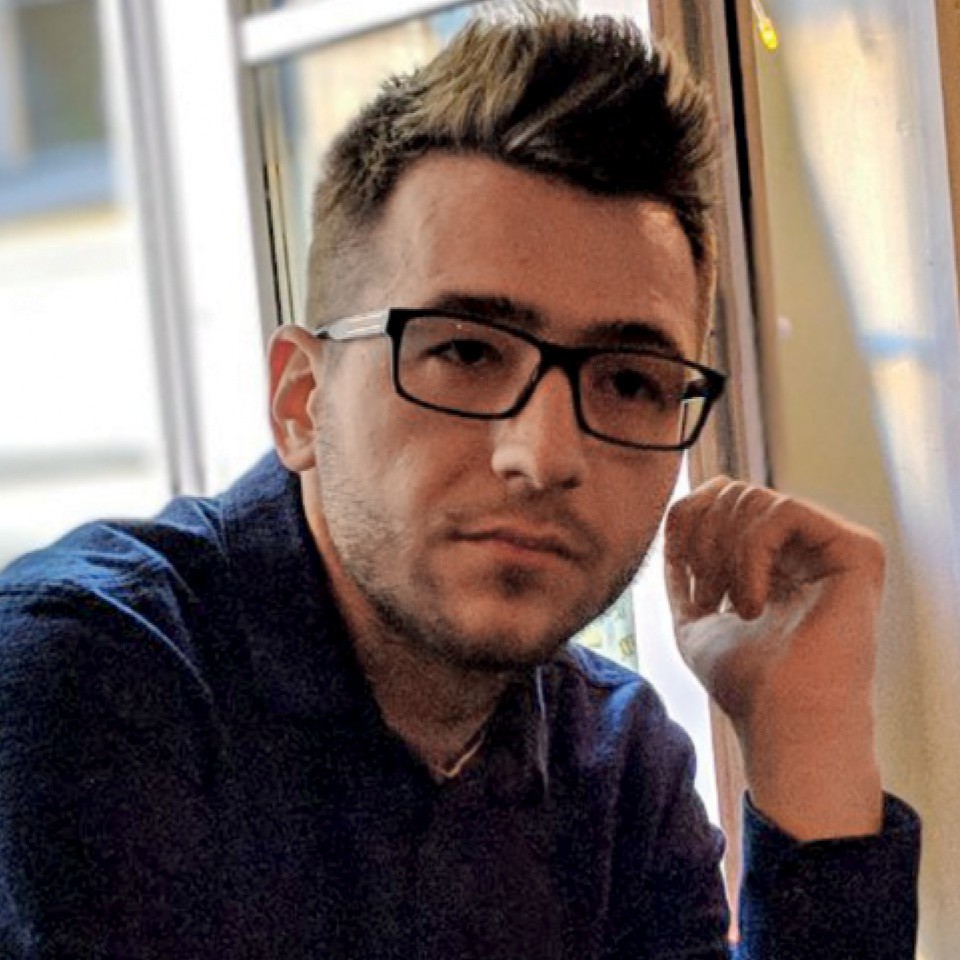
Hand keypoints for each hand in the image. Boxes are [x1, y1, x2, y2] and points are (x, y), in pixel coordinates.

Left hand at [664, 477, 884, 840]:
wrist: (781, 719)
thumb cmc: (742, 682)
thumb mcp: (694, 619)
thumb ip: (684, 571)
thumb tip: (674, 523)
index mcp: (774, 561)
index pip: (722, 499)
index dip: (689, 520)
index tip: (682, 571)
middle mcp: (807, 548)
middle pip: (733, 492)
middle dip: (703, 540)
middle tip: (708, 595)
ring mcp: (833, 548)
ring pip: (753, 498)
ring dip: (723, 553)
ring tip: (732, 605)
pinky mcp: (856, 550)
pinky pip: (783, 512)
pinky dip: (751, 555)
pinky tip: (754, 604)